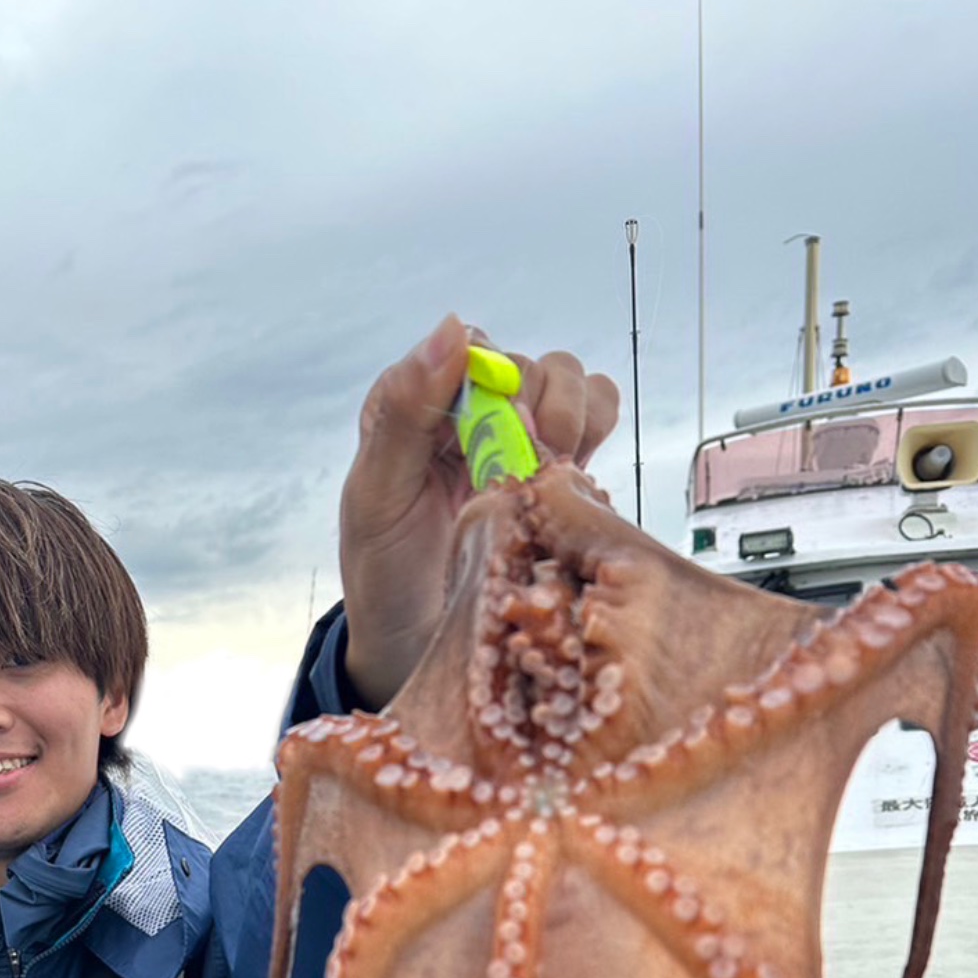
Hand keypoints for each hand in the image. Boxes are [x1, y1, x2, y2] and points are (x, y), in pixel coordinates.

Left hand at [338, 314, 619, 706]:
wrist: (417, 651)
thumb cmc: (386, 577)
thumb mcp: (378, 497)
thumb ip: (404, 412)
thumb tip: (450, 327)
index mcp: (419, 408)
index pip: (476, 348)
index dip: (496, 380)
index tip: (495, 434)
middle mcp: (473, 417)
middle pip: (535, 366)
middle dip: (539, 411)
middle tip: (523, 470)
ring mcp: (520, 445)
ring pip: (576, 385)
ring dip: (573, 421)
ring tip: (548, 475)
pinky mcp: (558, 477)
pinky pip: (600, 421)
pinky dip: (597, 438)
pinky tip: (570, 480)